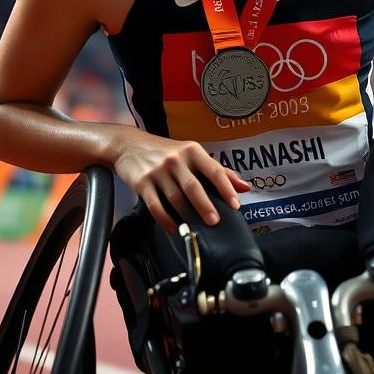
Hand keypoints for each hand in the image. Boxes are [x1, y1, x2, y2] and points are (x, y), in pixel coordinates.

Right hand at [112, 128, 251, 233]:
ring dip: (186, 216)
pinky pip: (156, 206)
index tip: (235, 204)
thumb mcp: (191, 153)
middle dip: (206, 206)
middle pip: (194, 186)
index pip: (214, 170)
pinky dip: (166, 219)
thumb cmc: (165, 151)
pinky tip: (174, 228)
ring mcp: (158, 171)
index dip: (226, 188)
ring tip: (195, 229)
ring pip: (175, 198)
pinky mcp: (142, 183)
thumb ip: (218, 170)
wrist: (129, 144)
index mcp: (192, 151)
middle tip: (215, 221)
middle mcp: (175, 159)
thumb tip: (245, 187)